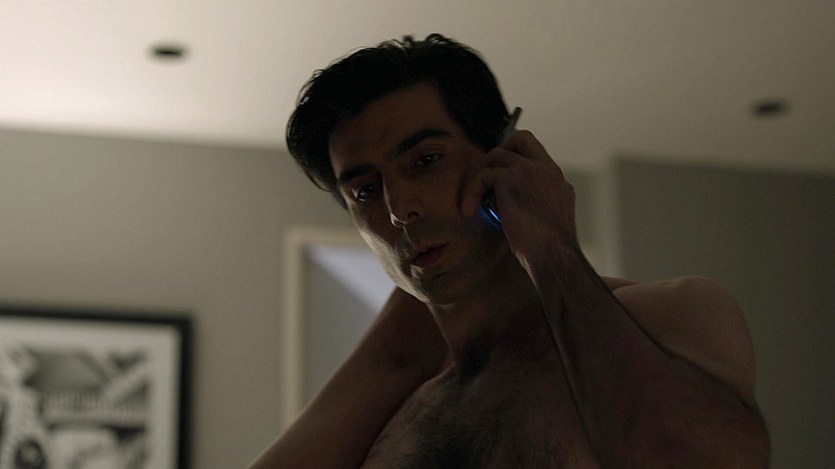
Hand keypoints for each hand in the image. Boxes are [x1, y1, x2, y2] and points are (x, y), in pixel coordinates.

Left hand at [462, 130, 577, 274]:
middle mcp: (545, 169)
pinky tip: (468, 210)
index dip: (518, 159)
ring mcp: (527, 171)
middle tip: (490, 178)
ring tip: (476, 197)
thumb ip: (537, 201)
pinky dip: (471, 192)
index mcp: (557, 179)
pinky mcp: (509, 180)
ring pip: (496, 154)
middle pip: (521, 138)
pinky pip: (482, 176)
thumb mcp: (551, 217)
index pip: (537, 153)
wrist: (554, 254)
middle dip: (502, 151)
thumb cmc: (551, 248)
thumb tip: (511, 203)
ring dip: (483, 174)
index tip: (505, 179)